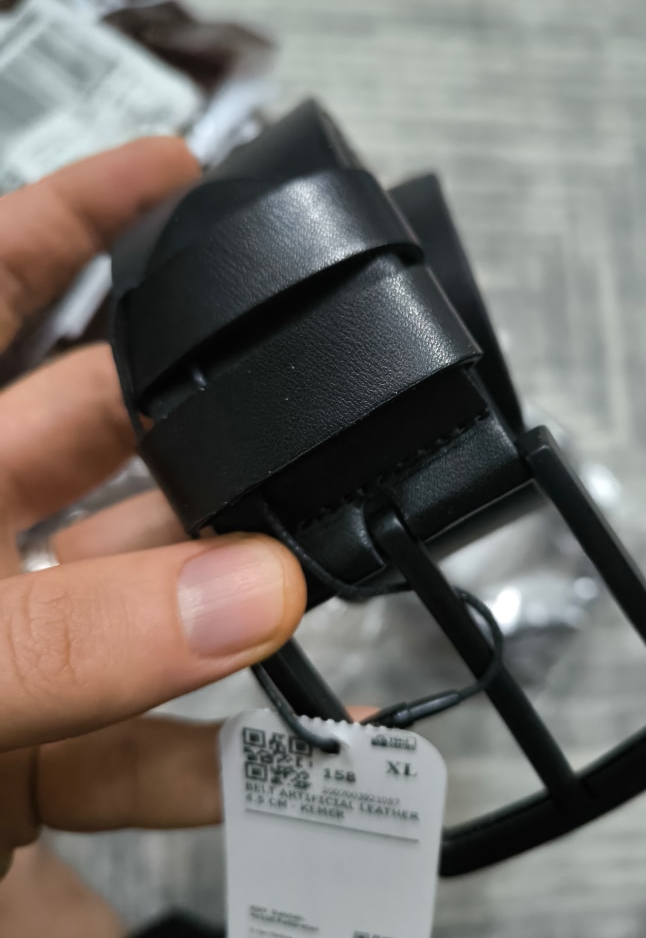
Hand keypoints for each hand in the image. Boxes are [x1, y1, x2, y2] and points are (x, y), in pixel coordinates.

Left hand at [0, 140, 306, 879]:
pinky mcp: (21, 753)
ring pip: (143, 598)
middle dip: (208, 427)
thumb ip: (73, 635)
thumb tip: (252, 589)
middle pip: (103, 440)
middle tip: (306, 423)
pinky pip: (142, 749)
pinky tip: (304, 760)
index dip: (79, 216)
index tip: (181, 172)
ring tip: (323, 589)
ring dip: (234, 603)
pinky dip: (223, 765)